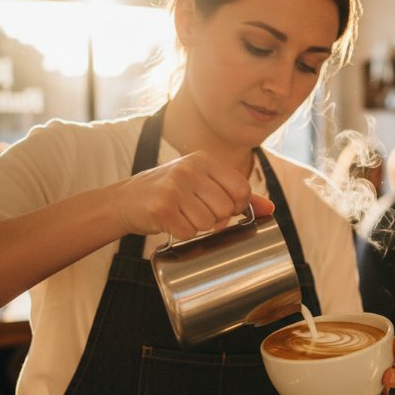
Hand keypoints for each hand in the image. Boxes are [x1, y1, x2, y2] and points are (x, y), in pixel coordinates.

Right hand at [111, 151, 274, 239]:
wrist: (124, 200)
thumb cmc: (168, 191)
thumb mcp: (201, 182)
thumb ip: (236, 193)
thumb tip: (270, 209)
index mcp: (203, 160)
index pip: (241, 189)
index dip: (236, 206)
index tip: (223, 208)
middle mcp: (190, 169)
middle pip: (226, 209)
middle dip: (216, 219)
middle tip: (197, 213)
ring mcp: (174, 188)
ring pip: (209, 223)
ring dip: (198, 227)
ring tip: (182, 216)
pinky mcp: (162, 208)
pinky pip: (188, 232)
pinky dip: (182, 234)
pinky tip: (171, 223)